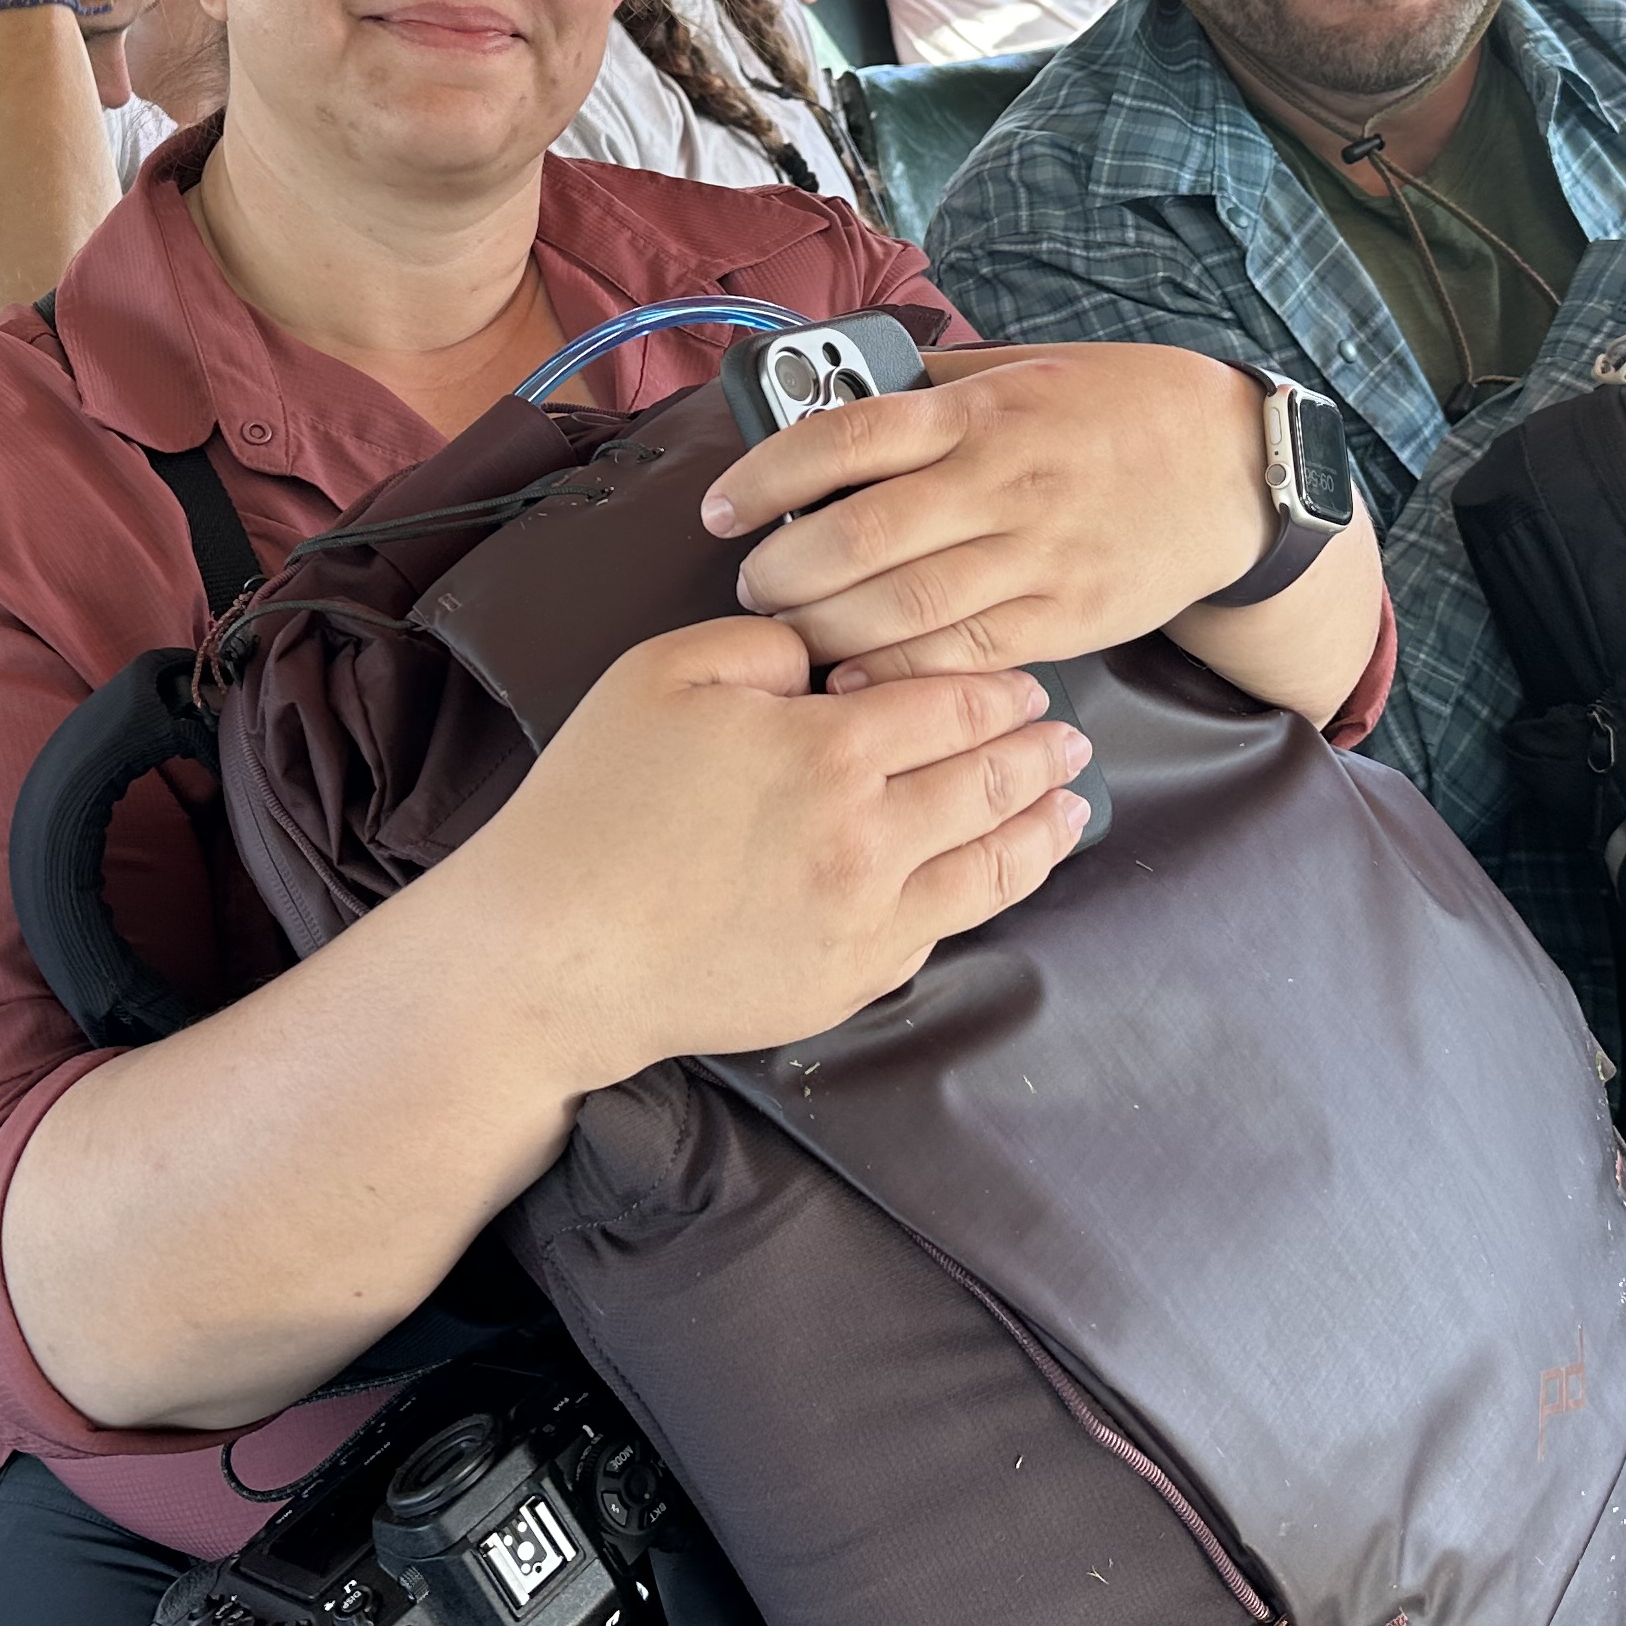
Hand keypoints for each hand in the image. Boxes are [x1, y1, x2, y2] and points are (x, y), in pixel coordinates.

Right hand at [465, 617, 1084, 1077]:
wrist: (555, 954)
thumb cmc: (595, 806)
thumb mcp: (663, 674)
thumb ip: (762, 645)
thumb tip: (822, 662)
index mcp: (829, 748)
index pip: (950, 705)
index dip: (996, 690)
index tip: (1022, 684)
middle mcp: (869, 835)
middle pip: (988, 781)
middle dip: (1040, 753)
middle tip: (1070, 738)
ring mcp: (869, 918)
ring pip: (991, 865)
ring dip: (1042, 828)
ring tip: (1070, 805)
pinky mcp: (852, 980)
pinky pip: (945, 929)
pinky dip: (992, 893)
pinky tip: (999, 874)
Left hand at [702, 343, 1271, 682]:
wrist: (1235, 470)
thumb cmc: (1120, 410)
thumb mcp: (1026, 368)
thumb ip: (933, 387)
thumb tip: (831, 395)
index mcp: (983, 412)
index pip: (845, 438)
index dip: (765, 476)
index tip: (723, 507)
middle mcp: (1003, 484)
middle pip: (859, 537)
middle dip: (783, 570)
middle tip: (752, 585)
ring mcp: (1036, 559)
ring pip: (903, 608)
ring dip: (825, 628)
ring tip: (790, 630)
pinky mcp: (1065, 620)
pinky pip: (961, 657)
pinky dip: (895, 672)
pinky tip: (854, 677)